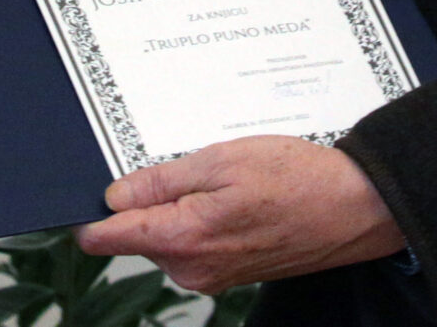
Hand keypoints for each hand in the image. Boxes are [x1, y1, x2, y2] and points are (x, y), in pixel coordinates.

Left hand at [75, 135, 404, 293]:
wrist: (352, 208)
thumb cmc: (297, 180)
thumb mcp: (221, 160)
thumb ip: (161, 180)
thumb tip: (115, 196)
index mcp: (183, 238)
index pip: (107, 237)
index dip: (92, 212)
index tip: (84, 197)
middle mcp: (191, 268)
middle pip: (137, 231)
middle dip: (152, 197)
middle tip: (194, 168)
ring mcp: (210, 275)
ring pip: (166, 234)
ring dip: (182, 204)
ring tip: (226, 181)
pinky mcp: (226, 274)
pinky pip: (193, 241)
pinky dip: (202, 216)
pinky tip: (236, 198)